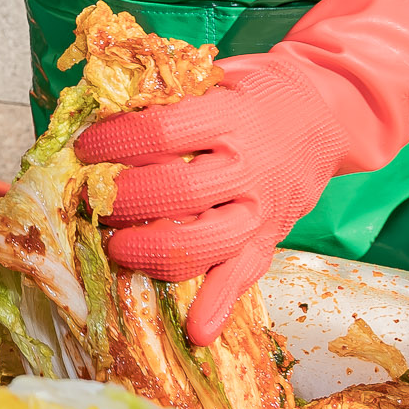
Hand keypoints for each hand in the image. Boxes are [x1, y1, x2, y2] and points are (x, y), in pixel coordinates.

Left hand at [77, 54, 343, 344]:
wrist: (324, 113)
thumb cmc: (254, 94)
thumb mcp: (216, 76)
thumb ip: (168, 95)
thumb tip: (96, 108)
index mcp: (230, 115)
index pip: (163, 130)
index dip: (116, 142)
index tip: (84, 149)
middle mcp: (248, 164)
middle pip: (179, 191)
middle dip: (125, 200)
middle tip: (93, 200)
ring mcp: (262, 207)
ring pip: (207, 241)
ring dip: (154, 250)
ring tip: (117, 246)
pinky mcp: (270, 238)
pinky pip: (245, 276)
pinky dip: (220, 306)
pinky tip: (196, 331)